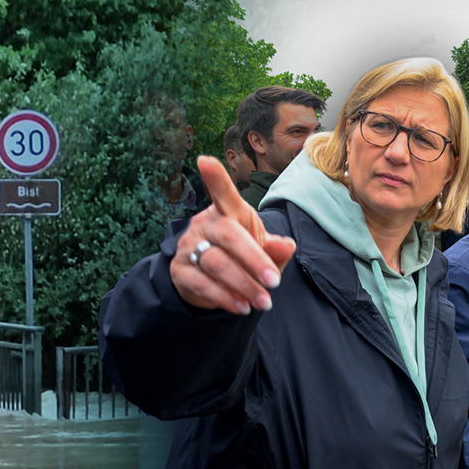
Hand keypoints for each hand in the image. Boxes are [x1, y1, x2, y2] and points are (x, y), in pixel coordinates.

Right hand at [170, 155, 296, 313]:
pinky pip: (203, 284)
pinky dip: (226, 298)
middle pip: (228, 236)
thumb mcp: (261, 250)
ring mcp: (189, 247)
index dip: (215, 178)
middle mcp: (204, 225)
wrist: (207, 280)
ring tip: (264, 302)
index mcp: (227, 212)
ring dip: (244, 285)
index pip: (222, 193)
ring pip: (216, 263)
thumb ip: (275, 249)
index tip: (205, 160)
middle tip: (275, 282)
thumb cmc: (239, 255)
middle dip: (254, 260)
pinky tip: (242, 307)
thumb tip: (288, 246)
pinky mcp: (180, 271)